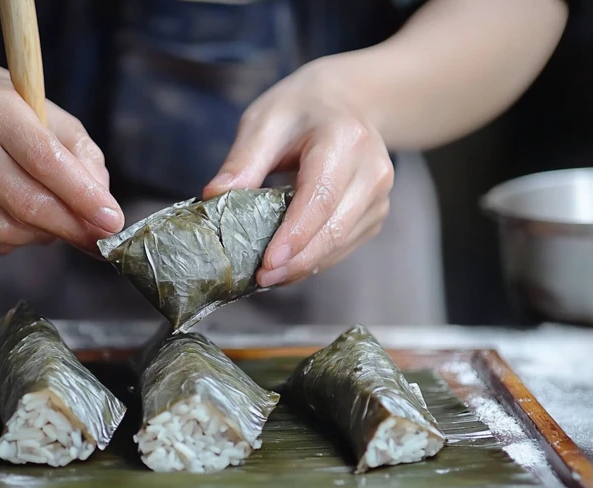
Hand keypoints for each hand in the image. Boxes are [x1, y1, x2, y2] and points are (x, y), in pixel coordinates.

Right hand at [0, 76, 123, 254]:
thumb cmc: (19, 119)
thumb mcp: (60, 124)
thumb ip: (87, 164)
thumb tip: (103, 215)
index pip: (44, 162)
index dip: (82, 198)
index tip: (112, 222)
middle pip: (25, 203)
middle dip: (70, 227)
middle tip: (97, 238)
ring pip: (6, 230)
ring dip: (44, 234)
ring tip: (56, 219)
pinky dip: (17, 238)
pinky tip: (22, 218)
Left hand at [203, 58, 393, 286]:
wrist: (346, 103)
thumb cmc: (300, 111)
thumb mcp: (264, 122)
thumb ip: (242, 161)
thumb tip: (212, 198)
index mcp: (345, 139)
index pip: (321, 197)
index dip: (295, 235)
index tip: (267, 263)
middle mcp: (373, 170)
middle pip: (334, 228)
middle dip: (296, 260)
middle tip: (259, 278)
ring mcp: (379, 195)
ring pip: (341, 244)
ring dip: (304, 265)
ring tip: (267, 276)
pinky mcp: (376, 213)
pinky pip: (345, 246)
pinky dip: (315, 259)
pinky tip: (288, 264)